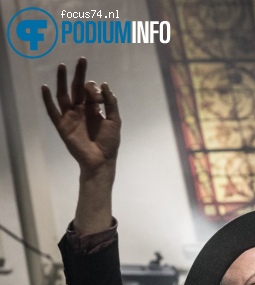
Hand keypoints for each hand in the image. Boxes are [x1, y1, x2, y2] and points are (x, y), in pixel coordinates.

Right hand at [41, 57, 120, 175]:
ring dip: (62, 81)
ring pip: (64, 95)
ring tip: (61, 66)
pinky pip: (52, 111)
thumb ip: (112, 103)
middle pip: (77, 88)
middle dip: (79, 74)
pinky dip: (47, 100)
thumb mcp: (115, 120)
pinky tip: (45, 87)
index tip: (100, 99)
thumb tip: (105, 84)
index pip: (90, 91)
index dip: (94, 90)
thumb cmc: (109, 143)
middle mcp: (80, 110)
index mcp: (93, 109)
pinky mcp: (62, 126)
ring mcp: (70, 117)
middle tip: (82, 59)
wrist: (101, 161)